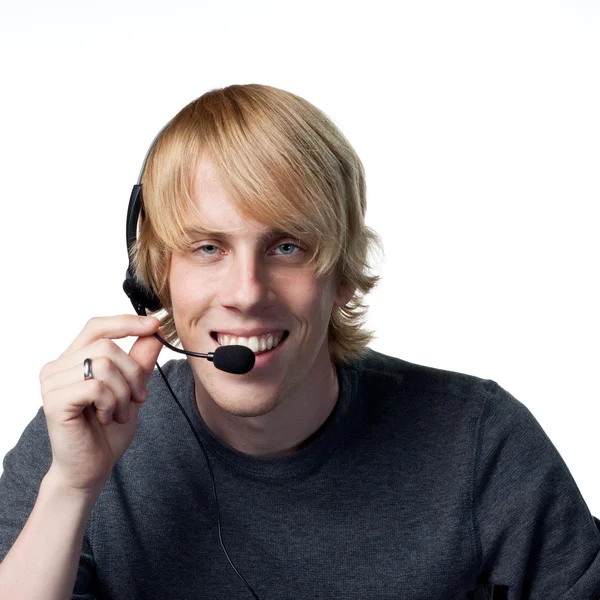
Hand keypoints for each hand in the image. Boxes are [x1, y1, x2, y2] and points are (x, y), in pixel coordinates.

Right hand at [39, 315, 161, 492]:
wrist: (91, 468)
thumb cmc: (107, 430)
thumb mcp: (131, 389)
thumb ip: (139, 362)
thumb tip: (153, 333)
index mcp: (73, 359)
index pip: (98, 326)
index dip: (126, 322)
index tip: (154, 324)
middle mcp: (58, 366)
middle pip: (107, 346)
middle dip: (133, 372)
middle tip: (138, 398)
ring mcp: (52, 383)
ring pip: (103, 365)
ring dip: (123, 392)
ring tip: (119, 412)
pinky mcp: (54, 401)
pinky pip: (96, 387)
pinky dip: (111, 403)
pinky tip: (106, 418)